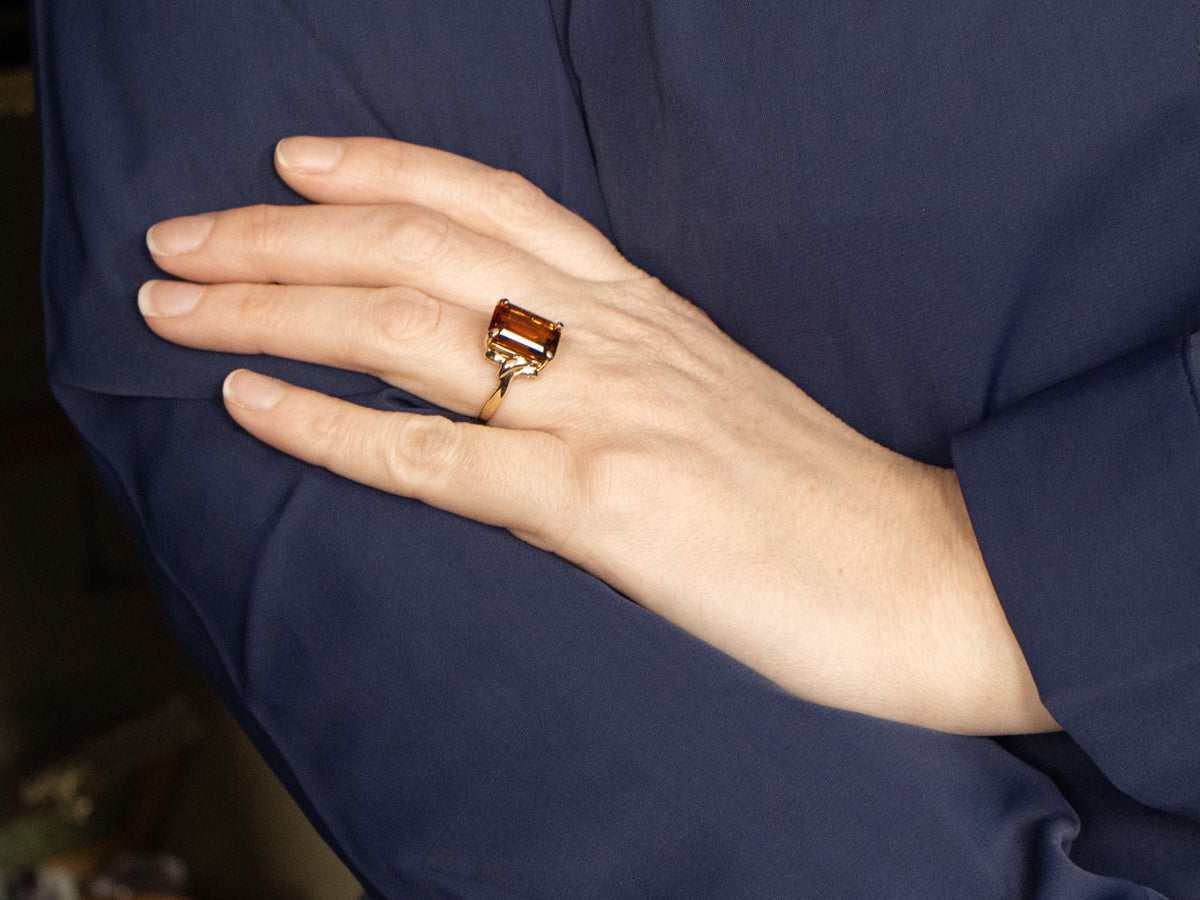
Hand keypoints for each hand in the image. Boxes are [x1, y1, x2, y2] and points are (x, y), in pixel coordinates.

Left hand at [140, 136, 1056, 734]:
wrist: (922, 575)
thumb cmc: (820, 498)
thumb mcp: (715, 401)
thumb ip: (620, 374)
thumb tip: (522, 388)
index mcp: (647, 308)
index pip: (496, 203)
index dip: (385, 168)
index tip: (296, 160)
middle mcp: (617, 338)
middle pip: (420, 250)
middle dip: (281, 234)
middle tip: (182, 236)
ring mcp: (606, 415)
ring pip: (406, 332)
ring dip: (274, 308)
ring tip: (176, 302)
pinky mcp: (601, 506)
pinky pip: (432, 457)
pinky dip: (328, 425)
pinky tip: (251, 400)